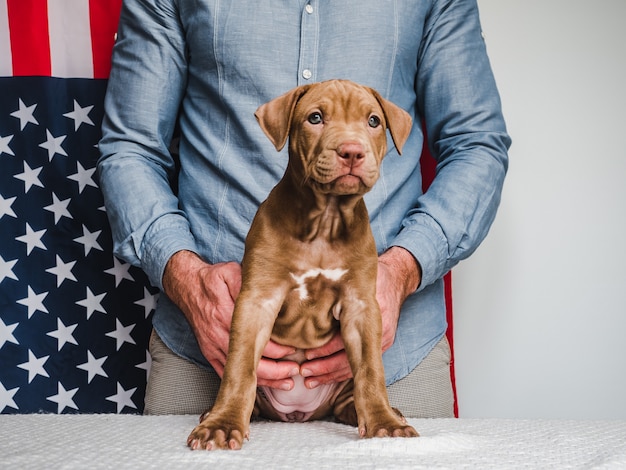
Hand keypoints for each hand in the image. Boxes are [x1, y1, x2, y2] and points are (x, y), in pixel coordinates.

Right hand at [162, 250, 298, 389]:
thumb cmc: (212, 280)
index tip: (293, 349)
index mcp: (226, 315)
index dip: (277, 349)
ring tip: (286, 382)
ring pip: (240, 371)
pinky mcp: (210, 352)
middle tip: (294, 370)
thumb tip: (267, 293)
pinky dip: (245, 380)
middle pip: (250, 361)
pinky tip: (262, 384)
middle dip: (276, 371)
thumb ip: (247, 284)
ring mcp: (213, 346)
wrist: (187, 286)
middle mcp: (219, 335)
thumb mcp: (231, 272)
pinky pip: (227, 372)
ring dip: (264, 380)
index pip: (256, 339)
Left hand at [301, 247, 420, 388]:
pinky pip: (360, 363)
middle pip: (348, 358)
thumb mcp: (356, 279)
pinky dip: (342, 372)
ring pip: (354, 365)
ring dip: (330, 375)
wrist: (397, 279)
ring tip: (310, 379)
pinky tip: (327, 377)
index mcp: (371, 317)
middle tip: (303, 371)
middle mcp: (377, 333)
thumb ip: (338, 291)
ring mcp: (380, 341)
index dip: (323, 349)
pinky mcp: (381, 345)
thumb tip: (310, 300)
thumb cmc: (375, 277)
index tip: (305, 355)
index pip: (344, 339)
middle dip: (323, 367)